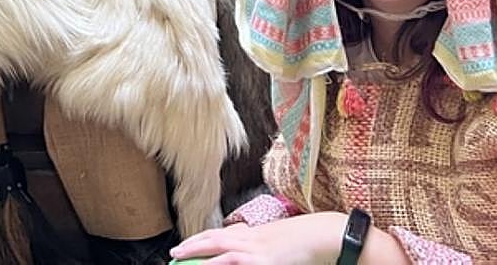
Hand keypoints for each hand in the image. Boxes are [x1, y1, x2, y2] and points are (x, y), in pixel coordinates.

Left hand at [170, 213, 344, 264]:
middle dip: (191, 245)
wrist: (323, 235)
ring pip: (217, 249)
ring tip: (178, 258)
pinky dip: (217, 264)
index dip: (202, 239)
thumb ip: (260, 244)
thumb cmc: (305, 240)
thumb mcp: (277, 241)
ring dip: (195, 253)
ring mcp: (254, 249)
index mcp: (253, 233)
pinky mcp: (261, 260)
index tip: (187, 245)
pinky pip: (233, 263)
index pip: (221, 234)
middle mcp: (250, 238)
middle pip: (213, 239)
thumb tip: (248, 251)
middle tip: (173, 252)